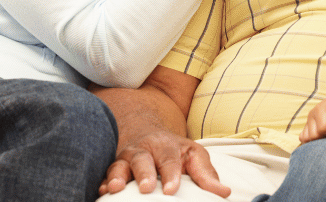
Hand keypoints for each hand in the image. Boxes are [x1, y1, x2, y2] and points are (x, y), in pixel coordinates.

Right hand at [99, 127, 229, 196]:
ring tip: (115, 188)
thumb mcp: (194, 156)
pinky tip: (101, 192)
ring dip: (117, 177)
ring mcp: (125, 159)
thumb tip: (224, 193)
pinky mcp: (112, 169)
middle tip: (147, 188)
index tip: (172, 189)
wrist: (147, 132)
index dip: (171, 173)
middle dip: (144, 173)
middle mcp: (144, 150)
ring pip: (119, 165)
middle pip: (142, 159)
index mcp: (167, 146)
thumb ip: (206, 174)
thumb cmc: (175, 150)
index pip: (170, 159)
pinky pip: (104, 175)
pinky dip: (101, 182)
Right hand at [300, 89, 325, 142]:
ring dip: (318, 140)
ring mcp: (309, 120)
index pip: (322, 129)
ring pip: (306, 139)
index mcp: (320, 109)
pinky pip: (304, 138)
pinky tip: (323, 137)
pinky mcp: (308, 125)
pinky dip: (312, 140)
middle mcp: (312, 115)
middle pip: (313, 136)